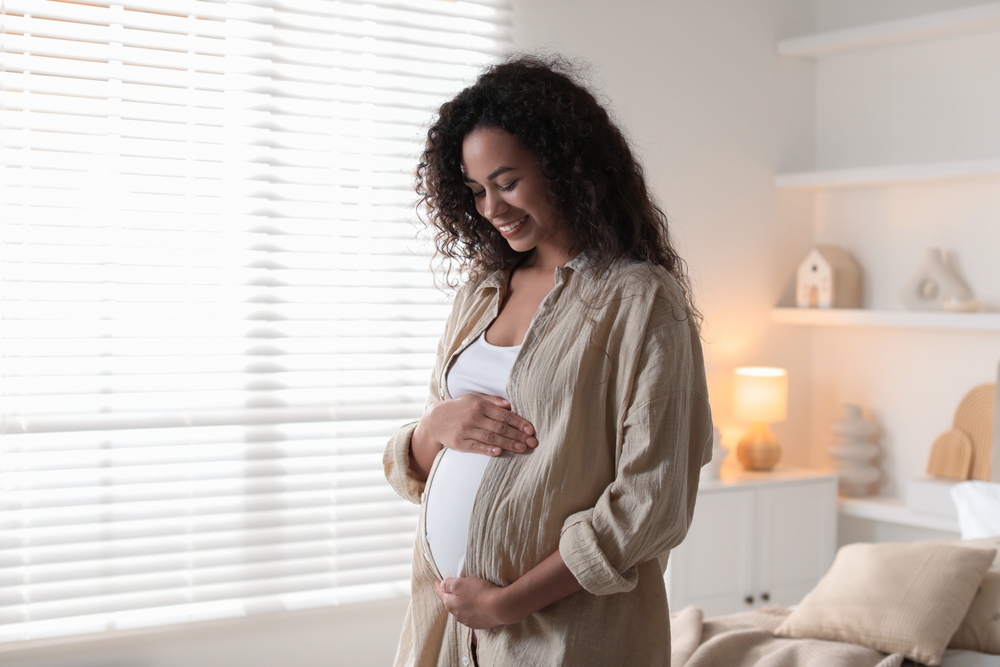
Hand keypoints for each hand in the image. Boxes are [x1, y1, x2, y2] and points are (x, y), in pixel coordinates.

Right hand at [409, 393, 536, 479]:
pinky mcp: (459, 443)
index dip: (519, 422)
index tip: (531, 430)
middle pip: (500, 428)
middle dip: (518, 435)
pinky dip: (488, 450)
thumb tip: (509, 404)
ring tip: (522, 448)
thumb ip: (492, 400)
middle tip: (532, 442)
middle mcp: (473, 417)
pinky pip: (476, 447)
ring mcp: (465, 430)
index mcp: (479, 405)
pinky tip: (499, 452)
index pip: (504, 415)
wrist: (434, 420)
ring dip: (508, 444)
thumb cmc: (459, 408)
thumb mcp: (473, 398)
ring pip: (491, 438)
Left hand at [434, 577, 518, 629]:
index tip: (437, 581)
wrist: (500, 608)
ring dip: (460, 604)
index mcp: (450, 604)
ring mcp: (468, 621)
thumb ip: (448, 584)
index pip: (441, 593)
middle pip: (450, 603)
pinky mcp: (479, 624)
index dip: (438, 586)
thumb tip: (442, 585)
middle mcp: (457, 615)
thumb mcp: (460, 583)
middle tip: (450, 588)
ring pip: (460, 611)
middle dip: (449, 596)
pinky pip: (470, 616)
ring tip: (463, 597)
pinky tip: (474, 607)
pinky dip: (469, 610)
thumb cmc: (480, 592)